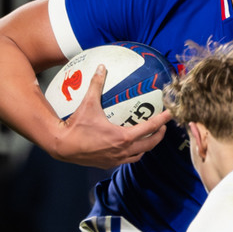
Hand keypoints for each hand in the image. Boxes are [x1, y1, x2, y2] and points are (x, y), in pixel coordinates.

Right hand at [45, 62, 173, 166]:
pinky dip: (133, 153)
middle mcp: (123, 151)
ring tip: (149, 137)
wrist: (62, 146)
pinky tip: (130, 146)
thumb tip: (102, 67)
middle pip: (150, 144)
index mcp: (123, 137)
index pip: (149, 128)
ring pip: (139, 155)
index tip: (170, 114)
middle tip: (163, 126)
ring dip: (147, 146)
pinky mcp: (108, 164)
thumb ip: (96, 84)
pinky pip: (127, 160)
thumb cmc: (76, 126)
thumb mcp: (88, 103)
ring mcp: (116, 159)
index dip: (162, 120)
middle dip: (159, 135)